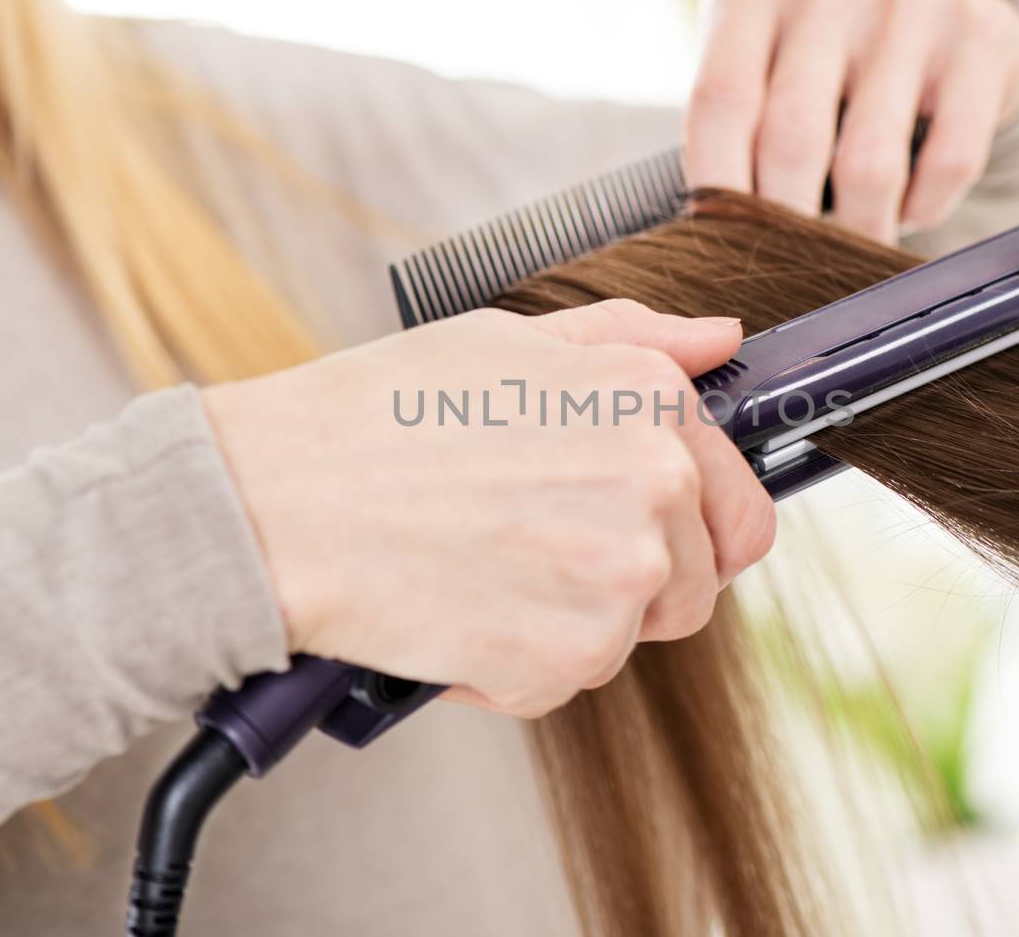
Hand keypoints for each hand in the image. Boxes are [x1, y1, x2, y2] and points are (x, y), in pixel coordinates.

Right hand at [202, 300, 776, 718]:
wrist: (276, 501)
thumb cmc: (377, 415)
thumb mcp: (512, 342)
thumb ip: (636, 339)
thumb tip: (719, 338)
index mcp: (653, 403)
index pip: (742, 509)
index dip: (690, 530)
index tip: (631, 532)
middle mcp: (656, 487)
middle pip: (693, 586)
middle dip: (629, 582)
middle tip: (534, 550)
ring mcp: (617, 579)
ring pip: (628, 636)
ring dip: (567, 621)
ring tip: (481, 566)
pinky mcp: (566, 658)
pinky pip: (567, 680)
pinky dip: (515, 664)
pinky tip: (456, 607)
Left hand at [686, 0, 1018, 242]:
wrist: (941, 19)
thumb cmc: (820, 68)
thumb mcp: (761, 72)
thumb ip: (730, 138)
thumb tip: (719, 246)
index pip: (721, 101)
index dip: (719, 188)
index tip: (724, 248)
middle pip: (793, 136)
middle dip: (789, 224)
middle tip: (791, 269)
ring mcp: (910, 1)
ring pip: (871, 164)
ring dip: (859, 230)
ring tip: (854, 247)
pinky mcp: (980, 35)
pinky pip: (949, 161)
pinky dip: (924, 209)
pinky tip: (908, 209)